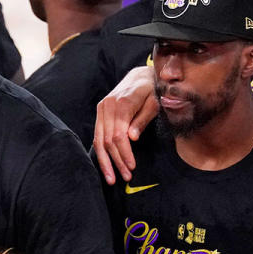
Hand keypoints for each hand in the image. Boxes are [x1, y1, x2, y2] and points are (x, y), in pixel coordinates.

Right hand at [93, 66, 157, 184]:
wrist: (141, 76)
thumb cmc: (152, 90)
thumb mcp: (154, 103)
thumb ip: (142, 120)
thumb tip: (131, 138)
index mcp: (121, 103)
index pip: (119, 135)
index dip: (124, 153)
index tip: (132, 167)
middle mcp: (107, 106)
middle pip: (107, 140)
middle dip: (115, 161)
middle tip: (126, 177)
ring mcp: (101, 109)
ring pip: (98, 140)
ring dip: (105, 161)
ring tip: (112, 178)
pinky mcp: (100, 112)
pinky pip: (97, 135)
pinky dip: (101, 151)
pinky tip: (106, 164)